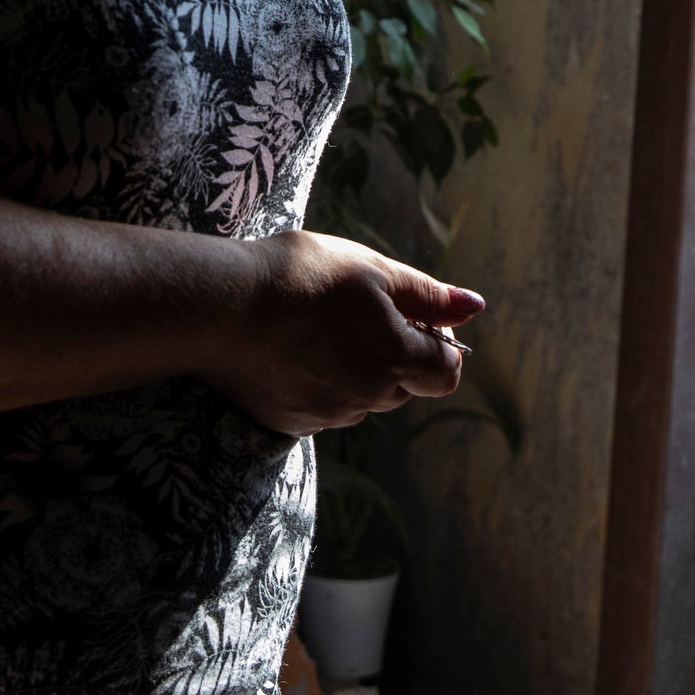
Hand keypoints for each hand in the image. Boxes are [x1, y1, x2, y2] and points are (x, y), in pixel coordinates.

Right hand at [200, 231, 486, 435]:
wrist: (220, 307)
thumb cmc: (300, 277)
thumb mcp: (371, 270)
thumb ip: (426, 295)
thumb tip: (474, 306)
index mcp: (395, 359)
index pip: (446, 372)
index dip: (437, 343)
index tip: (407, 315)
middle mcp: (368, 397)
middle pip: (404, 386)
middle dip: (393, 355)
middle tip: (354, 314)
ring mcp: (328, 416)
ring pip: (363, 398)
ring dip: (355, 371)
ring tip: (314, 328)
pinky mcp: (292, 424)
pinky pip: (324, 408)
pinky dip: (318, 384)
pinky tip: (290, 351)